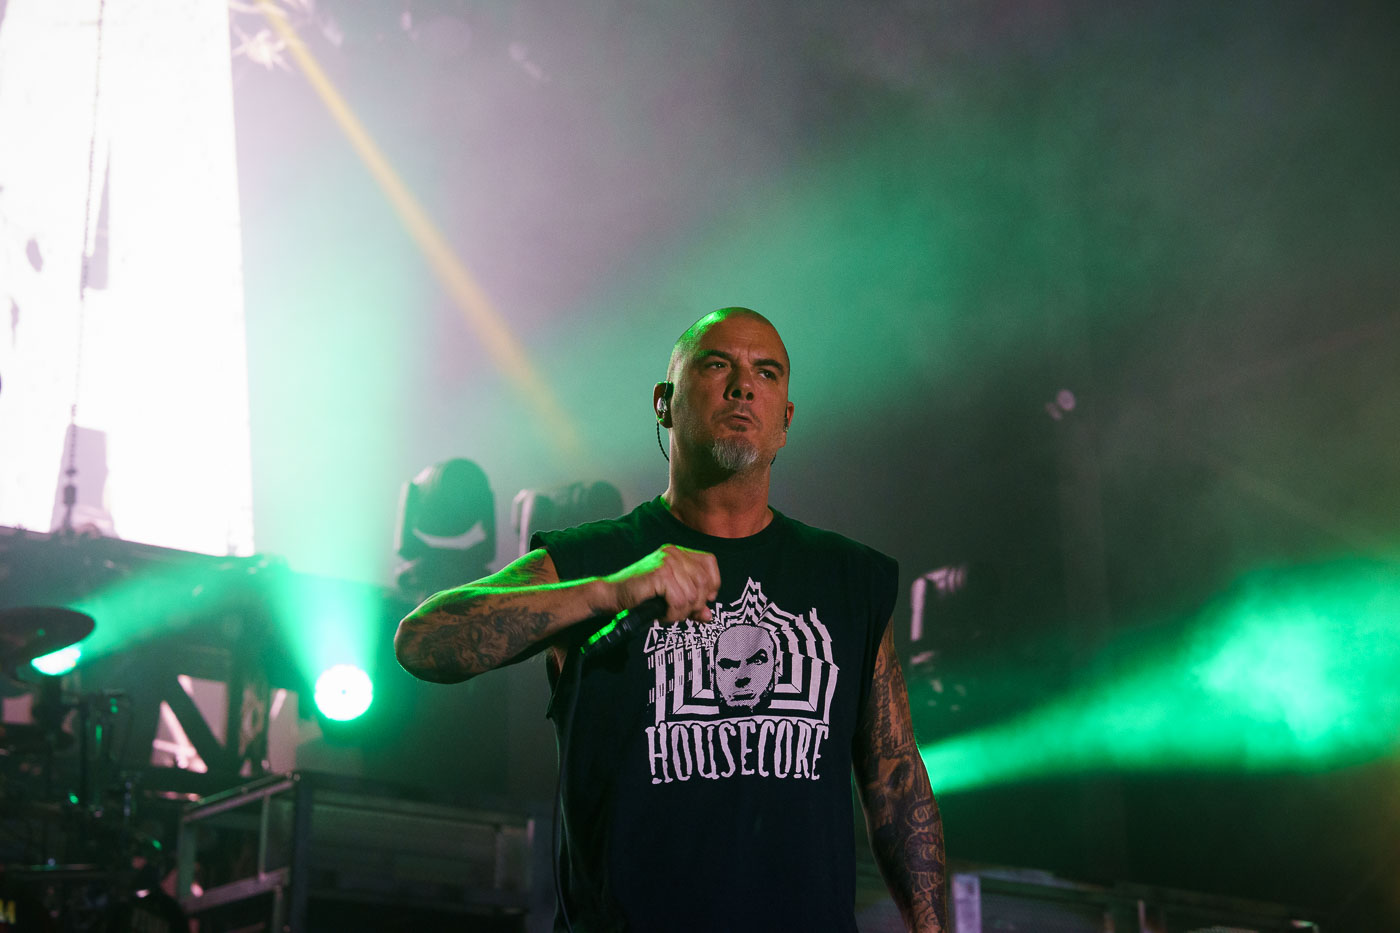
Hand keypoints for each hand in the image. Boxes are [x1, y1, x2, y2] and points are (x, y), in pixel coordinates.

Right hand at [603, 544, 719, 622]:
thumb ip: (692, 604)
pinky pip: (680, 601)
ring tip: (667, 612)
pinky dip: (673, 613)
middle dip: (696, 603)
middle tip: (679, 612)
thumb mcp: (672, 599)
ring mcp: (668, 562)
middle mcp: (674, 553)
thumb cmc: (640, 596)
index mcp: (678, 553)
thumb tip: (708, 615)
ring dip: (682, 611)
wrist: (612, 595)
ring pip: (693, 595)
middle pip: (704, 581)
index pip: (709, 562)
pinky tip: (661, 613)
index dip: (712, 583)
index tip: (704, 600)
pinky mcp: (660, 574)